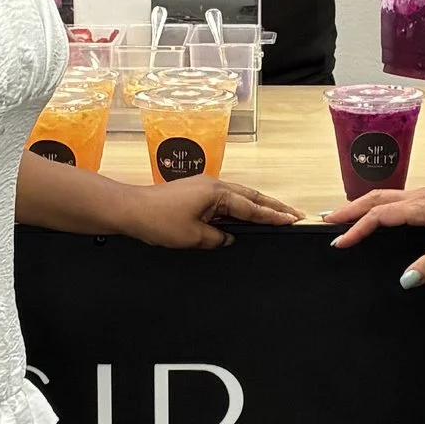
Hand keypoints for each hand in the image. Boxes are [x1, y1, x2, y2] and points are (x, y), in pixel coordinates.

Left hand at [126, 176, 299, 249]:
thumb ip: (217, 238)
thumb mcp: (193, 237)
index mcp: (216, 193)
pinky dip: (239, 208)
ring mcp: (203, 187)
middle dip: (273, 206)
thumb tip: (229, 237)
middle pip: (250, 196)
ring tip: (276, 214)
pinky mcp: (194, 193)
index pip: (252, 207)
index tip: (293, 219)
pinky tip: (243, 217)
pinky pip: (224, 200)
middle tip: (294, 214)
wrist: (130, 210)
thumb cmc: (158, 221)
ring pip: (238, 197)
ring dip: (257, 205)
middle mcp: (213, 185)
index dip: (273, 216)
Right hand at [323, 181, 424, 287]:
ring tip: (345, 216)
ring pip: (387, 195)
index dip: (357, 228)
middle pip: (377, 198)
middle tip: (327, 221)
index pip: (380, 215)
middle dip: (350, 208)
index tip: (338, 241)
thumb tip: (405, 280)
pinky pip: (399, 198)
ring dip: (364, 204)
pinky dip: (380, 205)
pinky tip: (380, 215)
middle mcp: (423, 196)